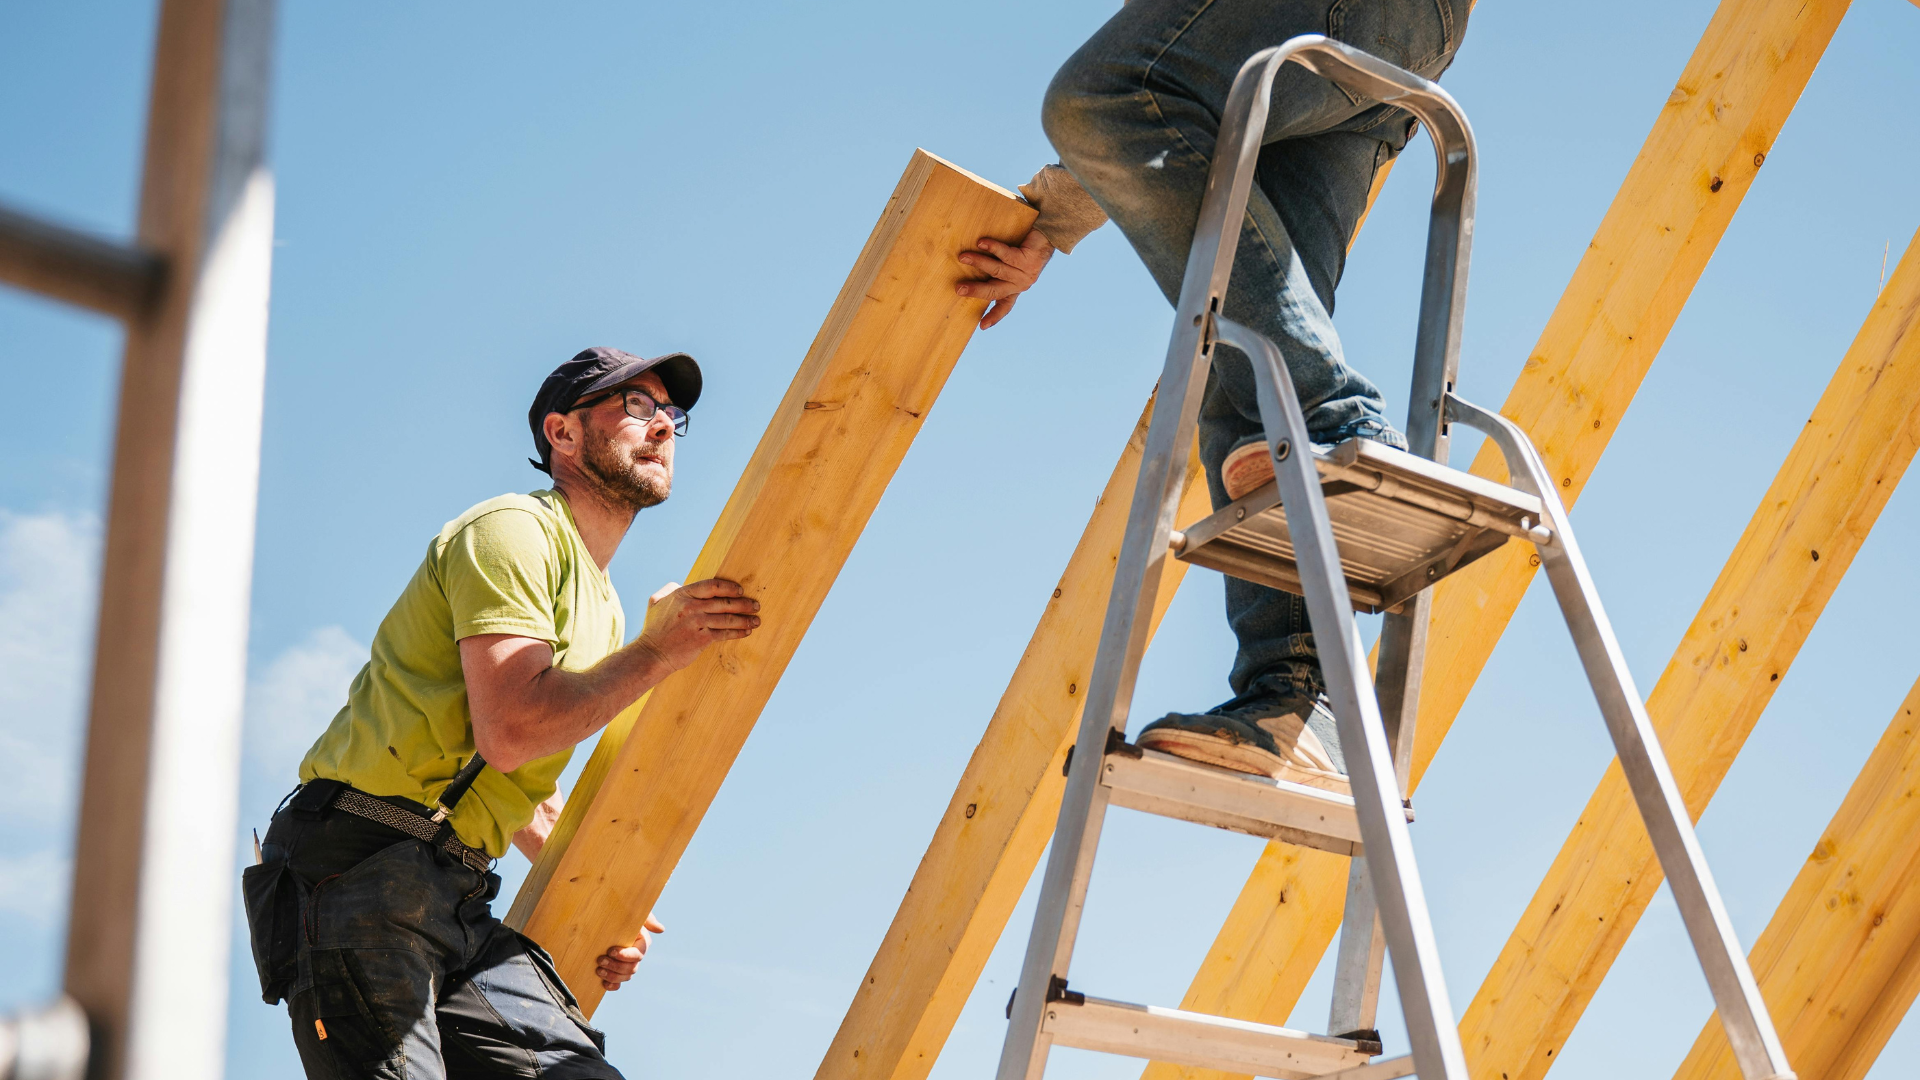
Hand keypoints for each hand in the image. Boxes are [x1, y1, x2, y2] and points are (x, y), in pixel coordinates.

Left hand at [596, 912, 665, 990]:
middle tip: (600, 960)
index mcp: (642, 943)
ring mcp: (627, 965)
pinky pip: (618, 984)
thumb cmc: (620, 914)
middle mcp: (636, 956)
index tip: (611, 951)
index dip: (625, 956)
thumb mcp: (634, 914)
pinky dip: (612, 986)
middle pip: (631, 968)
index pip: (637, 955)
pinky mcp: (616, 972)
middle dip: (615, 966)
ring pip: (626, 977)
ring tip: (598, 970)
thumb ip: (648, 919)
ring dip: (612, 976)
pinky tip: (604, 984)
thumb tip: (661, 930)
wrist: (603, 920)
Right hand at [636, 578, 759, 672]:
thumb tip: (680, 583)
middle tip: (755, 605)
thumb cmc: (654, 629)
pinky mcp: (702, 639)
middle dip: (744, 603)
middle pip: (725, 602)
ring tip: (756, 620)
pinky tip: (746, 631)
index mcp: (682, 594)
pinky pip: (725, 633)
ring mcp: (697, 623)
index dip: (729, 587)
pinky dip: (738, 632)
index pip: (712, 586)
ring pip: (728, 618)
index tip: (740, 590)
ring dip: (745, 619)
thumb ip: (669, 589)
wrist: (652, 654)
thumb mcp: (656, 602)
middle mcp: (692, 607)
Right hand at [956, 229, 1054, 329]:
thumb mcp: (1010, 266)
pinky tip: (981, 243)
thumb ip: (996, 272)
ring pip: (997, 270)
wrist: (1046, 236)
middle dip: (976, 291)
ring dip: (979, 262)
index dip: (994, 316)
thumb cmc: (1023, 250)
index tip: (982, 326)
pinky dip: (992, 248)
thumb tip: (968, 271)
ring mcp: (1024, 273)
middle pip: (995, 291)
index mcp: (1015, 289)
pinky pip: (1006, 254)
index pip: (1005, 306)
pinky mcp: (1027, 259)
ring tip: (963, 257)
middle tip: (959, 289)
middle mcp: (1020, 284)